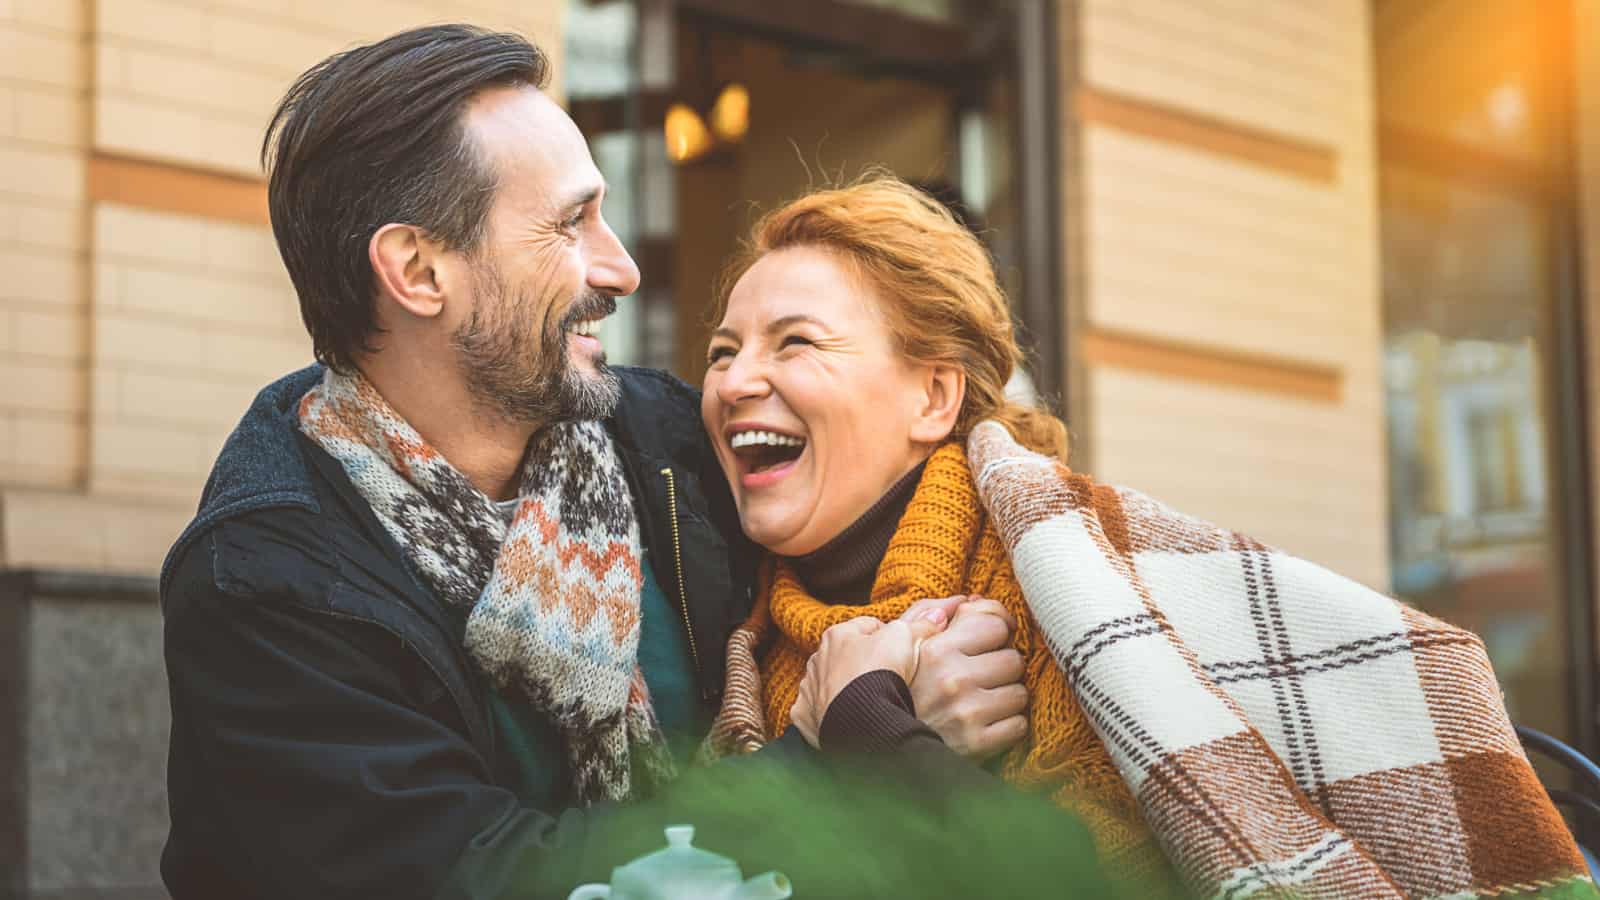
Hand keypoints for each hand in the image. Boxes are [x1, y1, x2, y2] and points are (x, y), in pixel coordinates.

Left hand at [790, 610, 948, 747]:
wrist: (860, 721)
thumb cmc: (880, 673)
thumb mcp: (905, 639)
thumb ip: (920, 625)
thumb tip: (937, 615)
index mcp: (838, 634)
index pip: (869, 627)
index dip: (891, 638)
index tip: (903, 652)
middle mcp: (818, 658)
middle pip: (848, 655)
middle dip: (866, 663)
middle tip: (890, 679)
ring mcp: (810, 688)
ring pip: (831, 683)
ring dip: (846, 688)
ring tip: (871, 701)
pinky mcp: (805, 715)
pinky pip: (816, 711)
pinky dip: (830, 714)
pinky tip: (847, 718)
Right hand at [909, 597, 1027, 758]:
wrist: (881, 742)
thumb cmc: (897, 688)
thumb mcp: (902, 644)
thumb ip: (931, 614)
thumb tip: (970, 599)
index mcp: (936, 649)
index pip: (996, 625)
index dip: (997, 632)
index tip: (993, 640)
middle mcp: (953, 679)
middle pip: (1014, 659)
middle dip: (1002, 667)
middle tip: (984, 676)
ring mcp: (966, 713)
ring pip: (1020, 693)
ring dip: (1006, 697)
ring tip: (984, 700)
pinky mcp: (976, 744)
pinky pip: (1018, 725)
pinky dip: (1008, 725)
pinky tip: (987, 723)